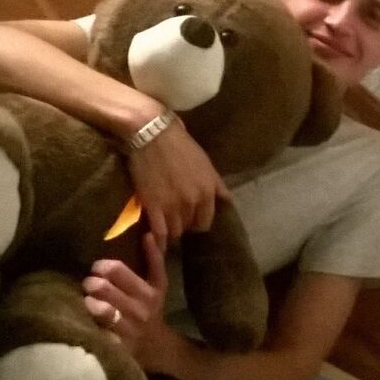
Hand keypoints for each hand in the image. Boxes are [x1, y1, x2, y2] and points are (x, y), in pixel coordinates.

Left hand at [83, 233, 167, 355]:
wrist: (156, 346)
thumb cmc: (153, 308)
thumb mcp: (158, 283)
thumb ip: (155, 258)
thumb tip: (147, 233)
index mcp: (149, 290)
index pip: (118, 270)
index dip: (102, 266)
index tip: (97, 267)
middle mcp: (140, 309)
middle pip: (105, 288)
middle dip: (91, 282)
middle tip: (88, 283)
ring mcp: (129, 329)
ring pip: (102, 310)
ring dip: (88, 302)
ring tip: (86, 299)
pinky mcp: (119, 346)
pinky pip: (99, 332)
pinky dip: (89, 323)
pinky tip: (84, 319)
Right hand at [128, 116, 229, 239]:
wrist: (151, 134)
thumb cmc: (179, 144)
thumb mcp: (205, 163)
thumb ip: (216, 185)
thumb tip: (227, 200)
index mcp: (208, 191)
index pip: (206, 220)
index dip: (198, 222)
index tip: (191, 221)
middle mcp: (194, 202)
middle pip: (190, 227)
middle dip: (185, 226)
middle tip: (177, 222)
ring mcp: (173, 206)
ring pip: (175, 232)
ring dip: (172, 232)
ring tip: (166, 229)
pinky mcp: (153, 207)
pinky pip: (160, 233)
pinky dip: (159, 242)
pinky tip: (158, 246)